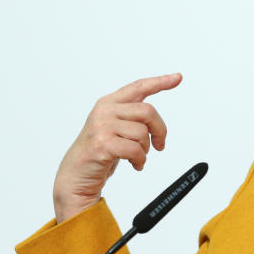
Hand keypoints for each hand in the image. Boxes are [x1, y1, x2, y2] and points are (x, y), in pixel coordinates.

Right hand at [53, 73, 182, 222]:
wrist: (75, 176)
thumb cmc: (99, 152)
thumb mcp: (115, 128)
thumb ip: (130, 117)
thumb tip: (155, 117)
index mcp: (108, 103)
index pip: (138, 87)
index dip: (160, 82)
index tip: (177, 77)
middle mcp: (104, 111)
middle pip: (148, 111)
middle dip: (160, 130)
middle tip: (160, 144)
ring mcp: (102, 127)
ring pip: (142, 133)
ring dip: (146, 150)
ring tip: (138, 157)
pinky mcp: (102, 144)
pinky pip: (135, 150)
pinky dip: (140, 160)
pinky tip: (135, 164)